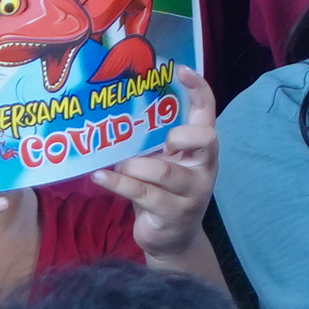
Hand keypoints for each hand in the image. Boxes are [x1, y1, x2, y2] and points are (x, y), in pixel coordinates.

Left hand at [96, 68, 220, 262]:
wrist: (172, 238)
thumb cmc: (163, 192)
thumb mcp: (164, 163)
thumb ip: (153, 143)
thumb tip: (116, 115)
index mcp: (202, 150)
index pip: (208, 114)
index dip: (199, 90)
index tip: (180, 70)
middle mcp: (204, 168)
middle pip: (205, 140)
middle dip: (180, 136)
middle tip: (161, 142)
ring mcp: (192, 192)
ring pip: (165, 172)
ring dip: (135, 167)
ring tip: (116, 166)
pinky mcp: (172, 213)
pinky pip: (142, 193)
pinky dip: (118, 183)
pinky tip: (100, 177)